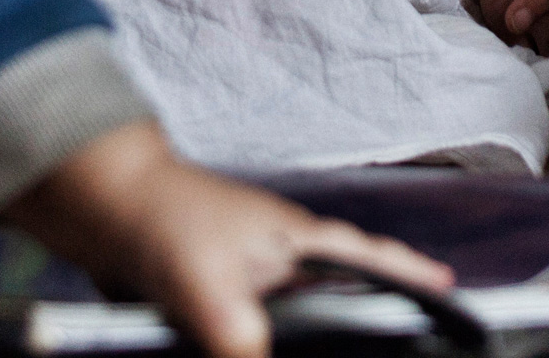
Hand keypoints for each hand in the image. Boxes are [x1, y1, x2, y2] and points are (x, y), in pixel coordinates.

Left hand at [4, 120, 450, 357]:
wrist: (97, 206)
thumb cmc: (159, 219)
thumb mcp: (207, 289)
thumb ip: (240, 342)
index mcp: (300, 240)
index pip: (374, 260)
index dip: (414, 279)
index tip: (452, 290)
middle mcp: (284, 257)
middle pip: (347, 290)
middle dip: (378, 311)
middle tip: (415, 325)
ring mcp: (252, 277)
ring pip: (307, 313)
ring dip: (327, 331)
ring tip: (354, 344)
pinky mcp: (218, 297)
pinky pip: (260, 329)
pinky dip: (282, 340)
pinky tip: (285, 348)